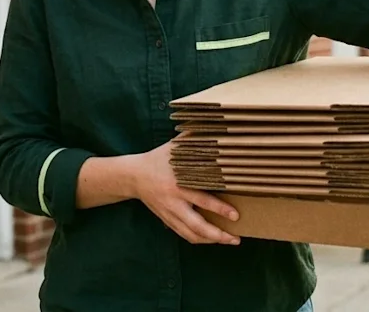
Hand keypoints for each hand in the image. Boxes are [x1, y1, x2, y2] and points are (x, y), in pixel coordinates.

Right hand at [127, 141, 241, 244]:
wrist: (133, 176)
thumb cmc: (158, 159)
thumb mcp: (175, 147)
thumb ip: (194, 140)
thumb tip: (214, 128)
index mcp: (178, 185)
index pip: (202, 200)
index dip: (220, 209)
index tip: (235, 215)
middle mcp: (174, 203)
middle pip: (197, 225)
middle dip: (218, 234)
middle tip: (235, 238)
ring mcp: (169, 214)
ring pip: (191, 234)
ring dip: (211, 240)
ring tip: (229, 240)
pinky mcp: (166, 220)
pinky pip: (183, 235)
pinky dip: (199, 239)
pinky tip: (211, 239)